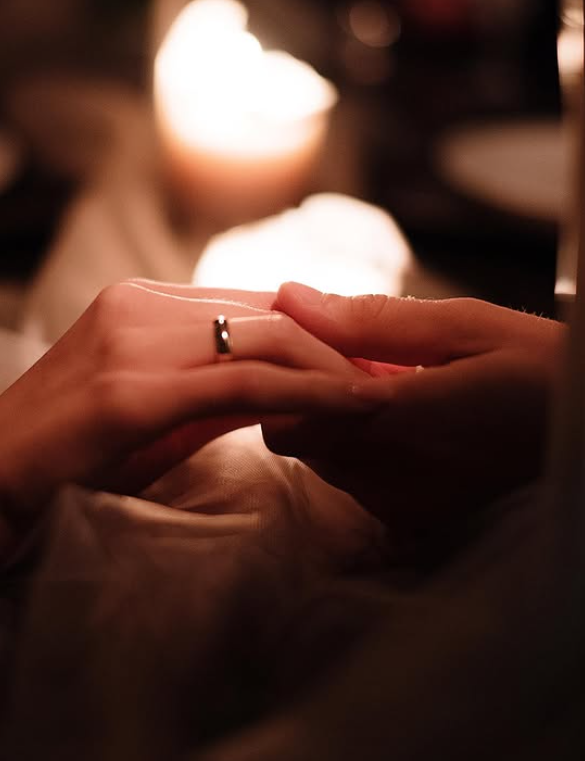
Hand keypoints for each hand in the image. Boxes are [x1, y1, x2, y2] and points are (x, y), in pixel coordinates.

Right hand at [0, 281, 362, 566]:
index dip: (320, 330)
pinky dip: (311, 393)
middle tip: (398, 376)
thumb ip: (212, 392)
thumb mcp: (151, 415)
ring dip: (340, 368)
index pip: (254, 303)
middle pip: (273, 311)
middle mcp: (140, 304)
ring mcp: (136, 340)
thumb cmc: (62, 459)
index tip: (368, 361)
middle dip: (344, 344)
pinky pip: (246, 380)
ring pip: (269, 336)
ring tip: (390, 395)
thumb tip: (284, 393)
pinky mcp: (135, 389)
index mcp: (140, 302)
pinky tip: (355, 409)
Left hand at [263, 283, 564, 534]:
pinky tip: (400, 421)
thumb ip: (370, 319)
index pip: (288, 414)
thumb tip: (290, 298)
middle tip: (346, 358)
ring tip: (381, 385)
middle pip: (295, 438)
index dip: (280, 379)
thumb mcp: (464, 325)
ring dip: (333, 422)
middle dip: (305, 397)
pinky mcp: (413, 517)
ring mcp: (399, 502)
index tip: (296, 346)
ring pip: (321, 459)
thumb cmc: (536, 366)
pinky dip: (359, 448)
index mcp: (396, 419)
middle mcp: (388, 473)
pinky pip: (354, 480)